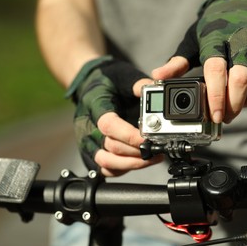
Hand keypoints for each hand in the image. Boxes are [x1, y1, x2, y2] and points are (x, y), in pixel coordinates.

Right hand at [68, 57, 161, 175]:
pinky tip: (138, 162)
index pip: (109, 125)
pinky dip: (122, 169)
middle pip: (111, 148)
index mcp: (95, 106)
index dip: (130, 136)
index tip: (149, 139)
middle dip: (138, 152)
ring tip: (152, 158)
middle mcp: (87, 127)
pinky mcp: (90, 152)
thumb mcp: (124, 76)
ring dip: (132, 164)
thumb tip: (159, 91)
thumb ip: (140, 85)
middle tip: (158, 149)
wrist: (89, 84)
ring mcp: (87, 142)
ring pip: (107, 162)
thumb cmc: (107, 80)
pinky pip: (105, 169)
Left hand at [153, 0, 246, 123]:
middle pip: (241, 79)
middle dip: (234, 105)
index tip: (214, 117)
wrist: (245, 3)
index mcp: (215, 40)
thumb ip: (177, 62)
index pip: (215, 71)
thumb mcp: (192, 42)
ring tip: (242, 103)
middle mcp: (240, 39)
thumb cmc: (215, 28)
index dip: (215, 97)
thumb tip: (157, 76)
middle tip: (227, 116)